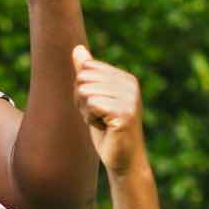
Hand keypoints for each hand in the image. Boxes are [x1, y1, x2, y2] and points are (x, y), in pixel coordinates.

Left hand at [72, 45, 147, 178]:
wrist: (123, 160)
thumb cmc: (106, 130)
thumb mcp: (92, 98)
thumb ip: (86, 74)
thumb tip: (77, 49)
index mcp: (125, 78)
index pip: (86, 68)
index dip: (82, 90)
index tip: (96, 106)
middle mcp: (130, 84)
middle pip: (83, 78)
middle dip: (82, 100)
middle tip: (98, 116)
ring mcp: (130, 98)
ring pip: (85, 91)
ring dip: (86, 111)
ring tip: (103, 122)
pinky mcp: (125, 112)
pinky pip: (92, 104)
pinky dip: (91, 119)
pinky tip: (105, 128)